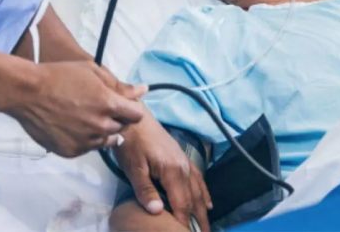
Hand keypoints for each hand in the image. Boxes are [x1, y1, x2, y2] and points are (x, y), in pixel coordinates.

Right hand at [4, 60, 146, 156]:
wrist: (27, 92)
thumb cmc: (60, 76)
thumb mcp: (93, 72)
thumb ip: (120, 85)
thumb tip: (143, 90)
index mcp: (109, 104)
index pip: (137, 115)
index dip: (130, 109)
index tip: (121, 104)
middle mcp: (101, 126)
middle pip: (122, 128)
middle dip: (116, 119)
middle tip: (98, 108)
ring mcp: (85, 141)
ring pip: (106, 141)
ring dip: (101, 131)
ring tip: (85, 117)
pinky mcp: (71, 151)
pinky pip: (87, 148)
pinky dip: (84, 140)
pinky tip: (73, 126)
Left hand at [116, 106, 211, 231]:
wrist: (134, 119)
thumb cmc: (131, 143)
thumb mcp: (134, 168)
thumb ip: (145, 190)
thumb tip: (157, 211)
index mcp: (173, 172)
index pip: (182, 204)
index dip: (183, 222)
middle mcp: (185, 168)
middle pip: (194, 200)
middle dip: (198, 220)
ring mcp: (186, 163)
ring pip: (198, 191)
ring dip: (203, 210)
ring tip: (206, 227)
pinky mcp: (183, 158)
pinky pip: (199, 179)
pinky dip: (204, 193)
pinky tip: (208, 203)